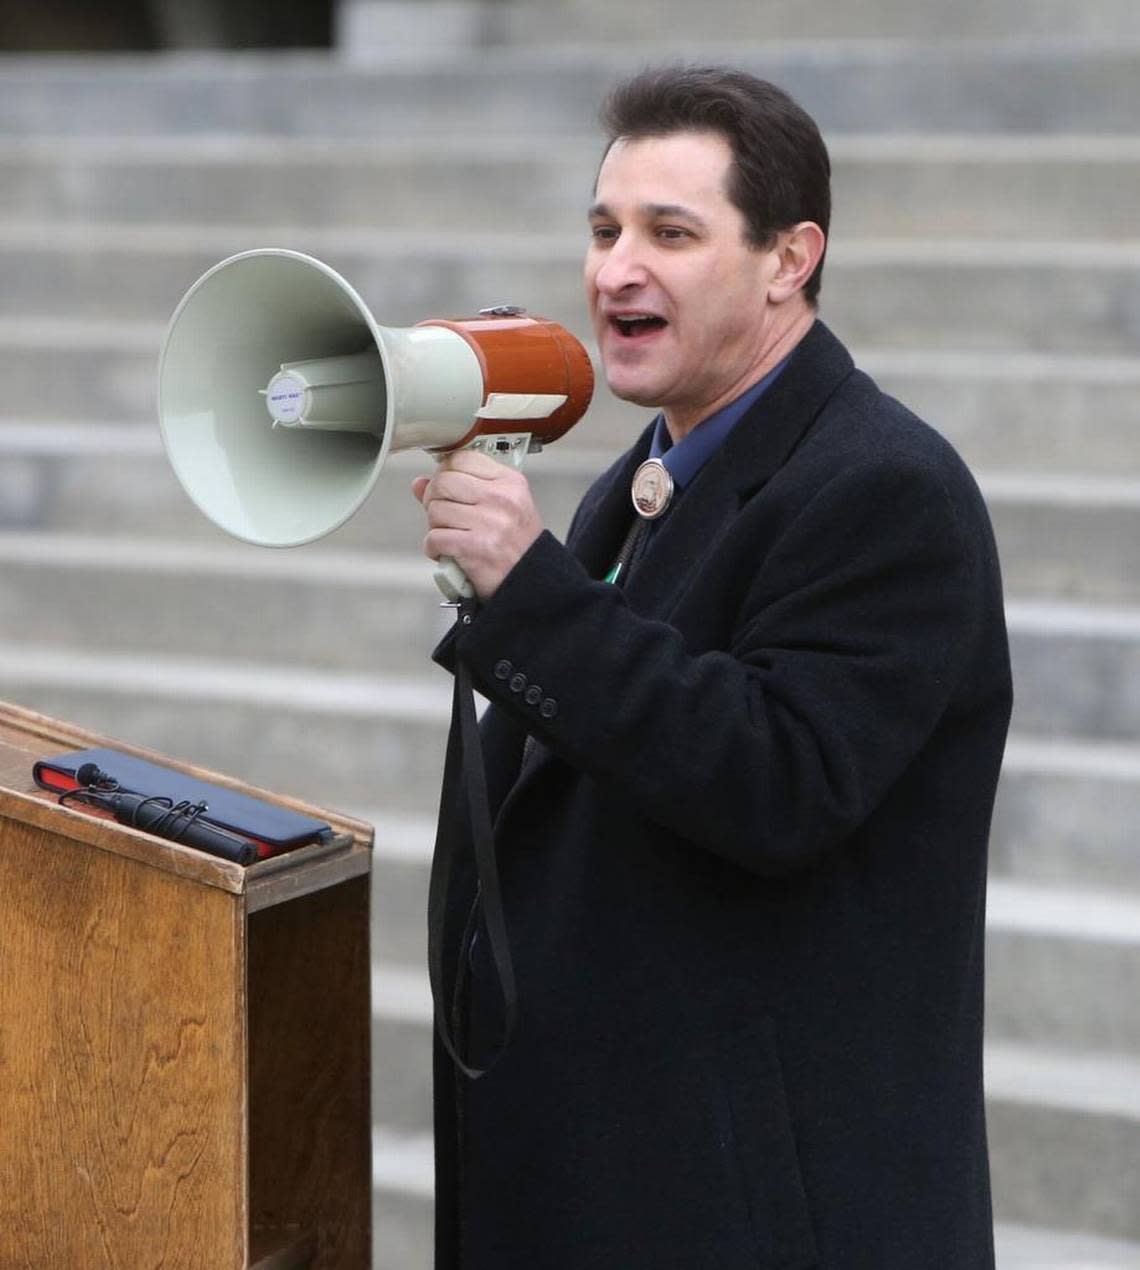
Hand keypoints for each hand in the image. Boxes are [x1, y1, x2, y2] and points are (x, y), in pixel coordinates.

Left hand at [411, 449, 543, 599]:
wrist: (531, 578)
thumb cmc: (516, 543)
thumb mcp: (501, 506)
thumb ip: (462, 489)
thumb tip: (419, 483)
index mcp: (509, 482)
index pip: (462, 459)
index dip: (446, 472)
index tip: (448, 488)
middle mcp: (500, 499)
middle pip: (443, 482)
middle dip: (434, 499)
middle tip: (442, 514)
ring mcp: (489, 523)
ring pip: (435, 510)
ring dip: (434, 526)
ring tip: (449, 534)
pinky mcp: (475, 548)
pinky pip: (434, 538)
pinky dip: (433, 548)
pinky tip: (445, 552)